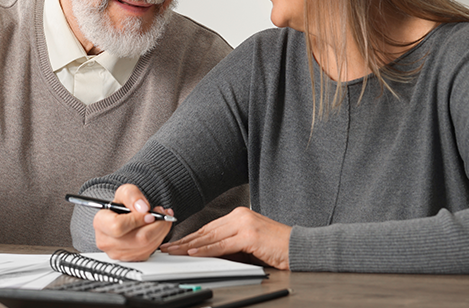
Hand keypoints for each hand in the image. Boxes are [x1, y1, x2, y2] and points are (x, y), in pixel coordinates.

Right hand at [93, 184, 172, 261]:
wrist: (123, 216)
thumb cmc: (122, 205)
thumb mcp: (125, 192)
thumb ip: (132, 195)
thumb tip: (143, 208)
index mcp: (100, 223)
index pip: (118, 226)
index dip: (137, 220)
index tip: (150, 213)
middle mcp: (106, 242)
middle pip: (137, 239)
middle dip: (157, 224)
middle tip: (162, 213)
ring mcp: (118, 253)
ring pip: (146, 246)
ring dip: (160, 230)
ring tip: (162, 218)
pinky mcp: (130, 258)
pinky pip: (150, 251)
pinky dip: (158, 238)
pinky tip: (158, 227)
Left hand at [160, 206, 291, 269]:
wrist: (299, 247)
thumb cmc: (276, 248)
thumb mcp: (248, 245)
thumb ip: (229, 246)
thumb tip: (206, 253)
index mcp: (239, 215)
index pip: (209, 227)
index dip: (191, 236)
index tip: (176, 244)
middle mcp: (240, 216)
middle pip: (206, 231)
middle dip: (185, 241)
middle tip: (168, 248)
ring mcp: (245, 224)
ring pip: (211, 237)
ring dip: (189, 246)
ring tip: (175, 251)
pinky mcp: (249, 235)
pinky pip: (222, 245)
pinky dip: (206, 250)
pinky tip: (193, 253)